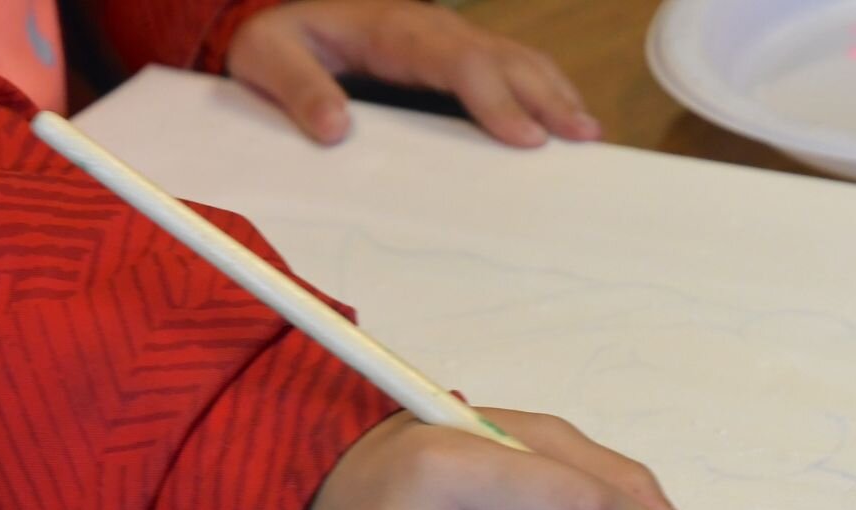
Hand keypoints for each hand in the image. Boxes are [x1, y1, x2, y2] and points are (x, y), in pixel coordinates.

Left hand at [225, 0, 599, 146]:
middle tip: (580, 138)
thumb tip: (336, 129)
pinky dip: (544, 92)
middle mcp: (431, 30)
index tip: (524, 136)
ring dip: (555, 93)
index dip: (495, 96)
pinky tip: (567, 121)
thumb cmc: (278, 42)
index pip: (456, 59)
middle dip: (545, 95)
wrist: (282, 25)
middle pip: (502, 56)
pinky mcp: (454, 59)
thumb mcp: (266, 58)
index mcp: (392, 30)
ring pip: (515, 58)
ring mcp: (448, 42)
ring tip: (588, 133)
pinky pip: (509, 69)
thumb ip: (297, 89)